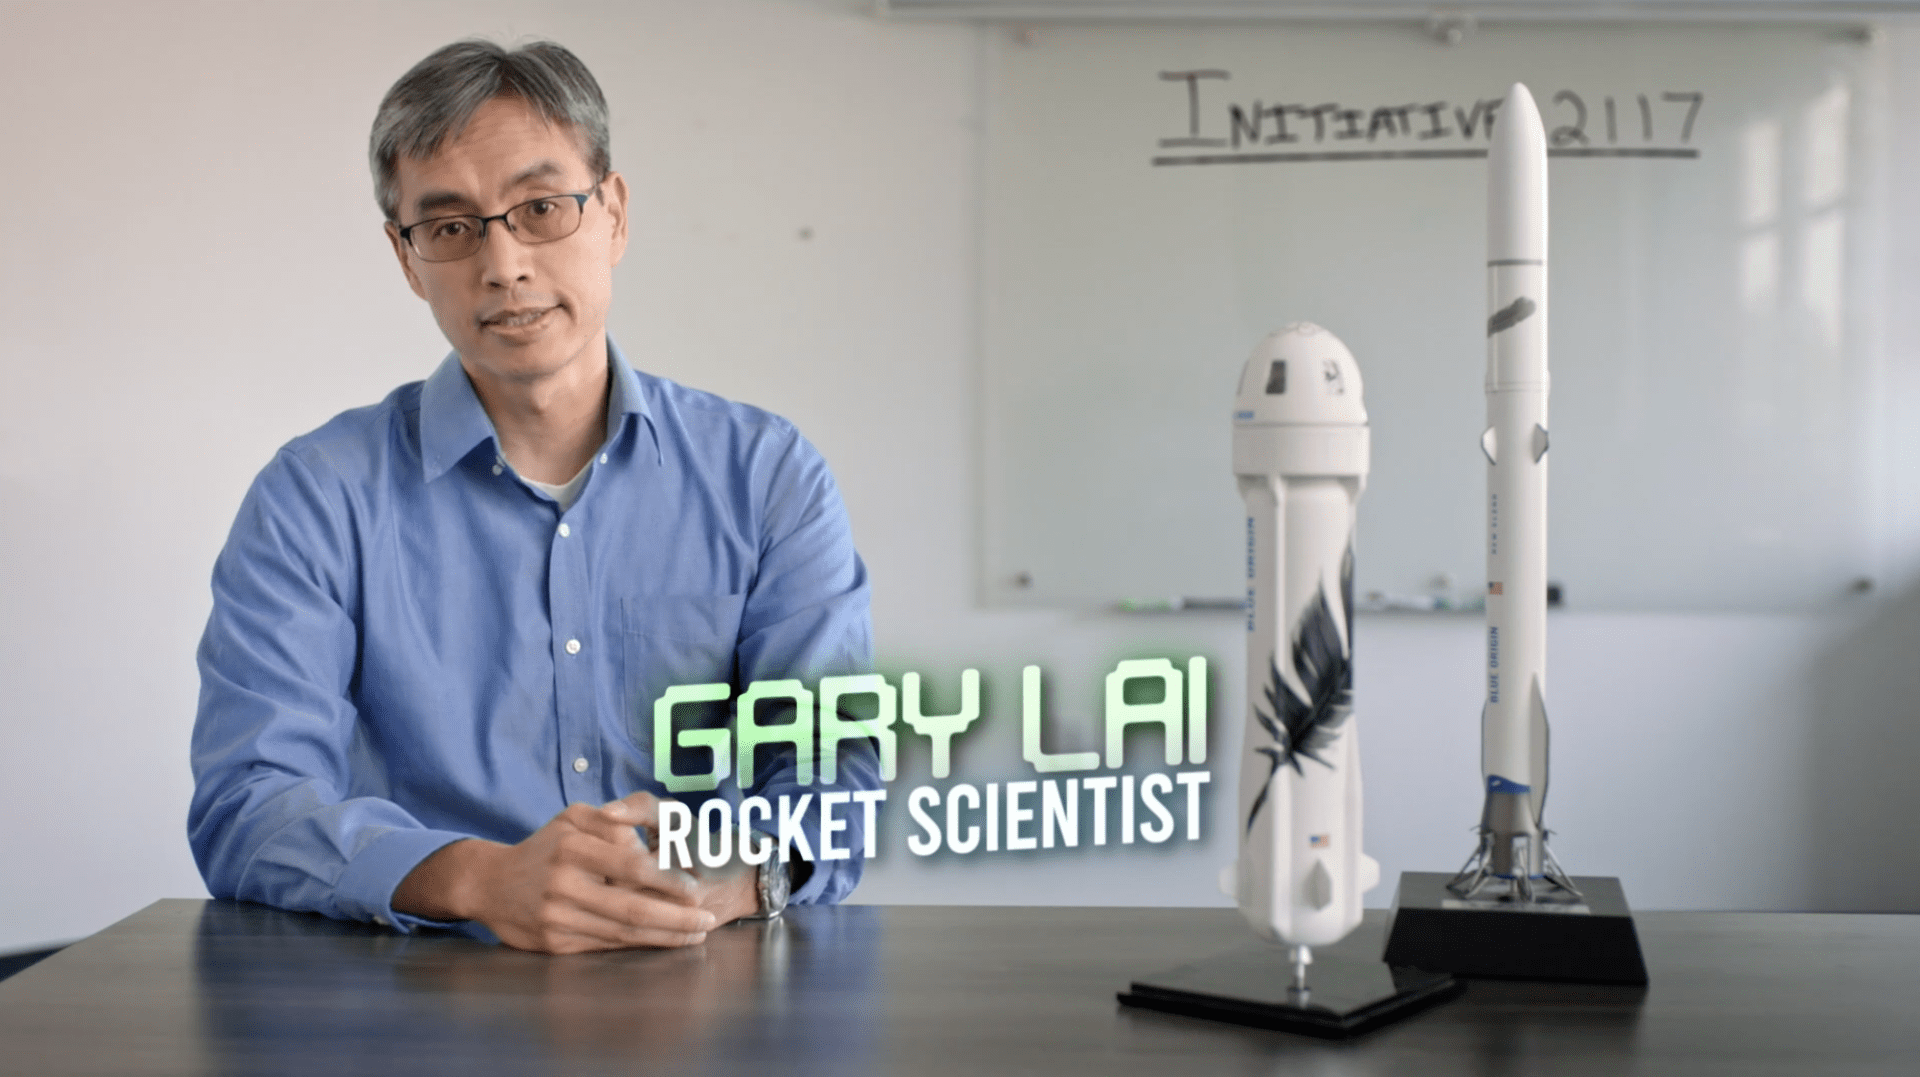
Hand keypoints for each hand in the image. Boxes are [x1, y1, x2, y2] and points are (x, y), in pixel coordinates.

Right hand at [394, 791, 717, 953]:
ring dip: (664, 938)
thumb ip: (614, 822)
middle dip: (676, 919)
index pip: (631, 867)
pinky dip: (637, 947)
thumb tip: (654, 842)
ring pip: (622, 933)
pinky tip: (661, 943)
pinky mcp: (554, 944)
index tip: (696, 889)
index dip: (668, 881)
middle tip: (706, 921)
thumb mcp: (574, 818)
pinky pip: (605, 946)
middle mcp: (563, 884)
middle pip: (632, 908)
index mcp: (572, 847)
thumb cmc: (545, 846)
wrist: (489, 883)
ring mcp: (557, 918)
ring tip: (695, 936)